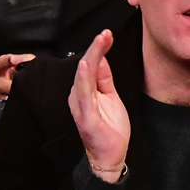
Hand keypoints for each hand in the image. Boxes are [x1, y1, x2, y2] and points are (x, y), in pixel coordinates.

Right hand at [68, 31, 128, 176]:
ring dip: (90, 59)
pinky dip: (84, 79)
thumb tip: (102, 58)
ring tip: (97, 43)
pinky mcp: (86, 116)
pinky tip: (87, 66)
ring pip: (83, 78)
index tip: (108, 34)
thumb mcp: (110, 98)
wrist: (110, 156)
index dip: (99, 49)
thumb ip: (105, 79)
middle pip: (86, 67)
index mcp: (85, 90)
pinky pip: (84, 95)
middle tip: (105, 33)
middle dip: (96, 49)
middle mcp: (79, 95)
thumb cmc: (109, 128)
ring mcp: (81, 106)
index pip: (92, 65)